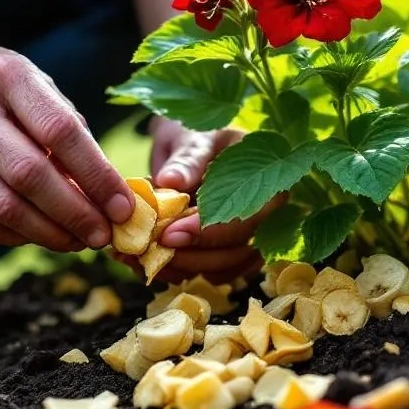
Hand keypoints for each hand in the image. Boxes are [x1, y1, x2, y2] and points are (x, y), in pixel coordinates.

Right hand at [0, 38, 133, 252]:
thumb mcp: (36, 84)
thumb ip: (70, 130)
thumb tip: (107, 190)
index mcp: (6, 78)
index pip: (60, 132)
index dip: (97, 175)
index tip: (124, 206)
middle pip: (30, 176)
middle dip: (76, 213)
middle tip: (106, 234)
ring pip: (5, 208)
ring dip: (51, 234)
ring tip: (81, 241)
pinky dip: (20, 237)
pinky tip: (45, 235)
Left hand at [130, 118, 268, 282]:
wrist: (188, 147)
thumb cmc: (199, 135)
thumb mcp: (194, 138)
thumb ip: (188, 159)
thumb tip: (170, 181)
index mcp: (270, 188)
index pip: (247, 220)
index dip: (209, 232)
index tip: (170, 234)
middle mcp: (265, 221)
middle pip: (237, 254)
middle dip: (192, 257)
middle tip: (150, 251)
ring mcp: (245, 242)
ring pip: (221, 270)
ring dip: (180, 270)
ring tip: (139, 258)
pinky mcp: (223, 255)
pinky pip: (205, 273)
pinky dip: (174, 272)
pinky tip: (143, 261)